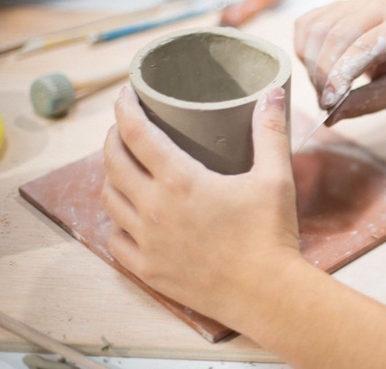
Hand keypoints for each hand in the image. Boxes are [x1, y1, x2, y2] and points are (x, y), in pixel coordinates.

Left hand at [101, 86, 299, 326]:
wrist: (266, 293)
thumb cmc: (271, 234)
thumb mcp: (275, 177)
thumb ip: (270, 132)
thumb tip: (272, 92)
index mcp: (181, 181)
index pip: (137, 134)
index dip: (126, 109)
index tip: (127, 95)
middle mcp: (154, 209)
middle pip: (114, 162)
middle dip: (114, 137)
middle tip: (125, 126)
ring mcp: (146, 242)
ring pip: (109, 198)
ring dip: (112, 175)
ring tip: (125, 165)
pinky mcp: (148, 269)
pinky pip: (116, 238)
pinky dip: (117, 219)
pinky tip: (128, 213)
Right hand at [294, 0, 385, 122]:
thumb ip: (363, 103)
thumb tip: (329, 116)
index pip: (364, 45)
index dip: (340, 74)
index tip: (329, 102)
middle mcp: (381, 5)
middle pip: (336, 35)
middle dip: (323, 73)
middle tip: (325, 102)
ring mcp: (356, 2)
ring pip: (317, 29)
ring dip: (312, 65)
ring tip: (323, 89)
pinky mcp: (336, 6)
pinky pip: (307, 25)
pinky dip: (305, 51)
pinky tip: (317, 69)